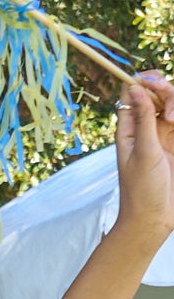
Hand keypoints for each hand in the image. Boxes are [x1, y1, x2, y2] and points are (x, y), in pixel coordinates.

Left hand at [113, 71, 173, 240]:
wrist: (154, 218)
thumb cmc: (141, 190)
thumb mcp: (143, 151)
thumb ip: (143, 119)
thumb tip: (133, 86)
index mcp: (128, 128)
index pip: (133, 92)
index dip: (145, 80)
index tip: (156, 83)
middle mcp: (146, 127)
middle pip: (160, 93)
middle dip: (168, 92)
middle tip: (171, 114)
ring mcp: (164, 134)